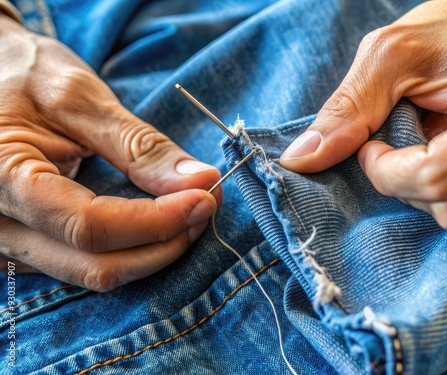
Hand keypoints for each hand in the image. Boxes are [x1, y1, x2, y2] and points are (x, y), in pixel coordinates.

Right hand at [0, 14, 221, 290]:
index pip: (90, 226)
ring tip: (186, 213)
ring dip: (150, 252)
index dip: (157, 221)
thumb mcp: (80, 97)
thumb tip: (200, 180)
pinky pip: (84, 263)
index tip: (205, 198)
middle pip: (94, 265)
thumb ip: (139, 145)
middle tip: (205, 207)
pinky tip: (155, 223)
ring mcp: (10, 239)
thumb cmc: (23, 73)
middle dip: (162, 245)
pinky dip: (129, 250)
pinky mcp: (28, 241)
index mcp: (2, 177)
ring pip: (92, 273)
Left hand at [280, 0, 446, 239]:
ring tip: (425, 155)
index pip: (440, 173)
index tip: (369, 149)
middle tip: (395, 150)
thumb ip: (349, 108)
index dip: (388, 170)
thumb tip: (299, 159)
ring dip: (427, 196)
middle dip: (403, 184)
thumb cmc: (446, 39)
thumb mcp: (393, 56)